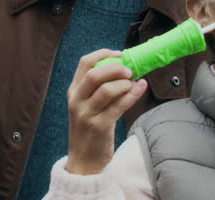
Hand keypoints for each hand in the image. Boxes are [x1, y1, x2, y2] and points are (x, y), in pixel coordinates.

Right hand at [64, 49, 146, 174]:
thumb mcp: (87, 105)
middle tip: (129, 69)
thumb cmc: (90, 129)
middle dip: (115, 67)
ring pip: (106, 90)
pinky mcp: (99, 126)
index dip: (103, 54)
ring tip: (134, 83)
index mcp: (73, 91)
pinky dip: (132, 94)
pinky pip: (118, 106)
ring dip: (124, 83)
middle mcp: (77, 100)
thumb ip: (100, 88)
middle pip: (94, 74)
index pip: (85, 63)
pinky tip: (140, 88)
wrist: (84, 160)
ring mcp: (86, 114)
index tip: (119, 54)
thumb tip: (126, 69)